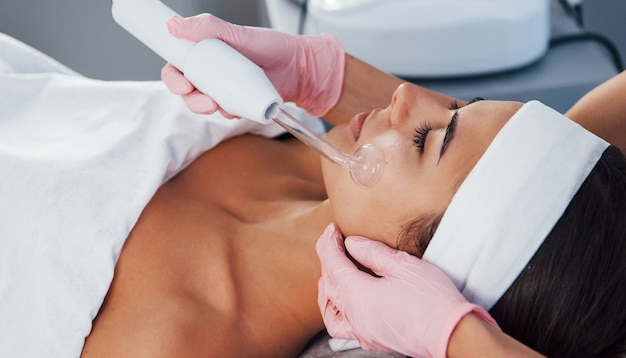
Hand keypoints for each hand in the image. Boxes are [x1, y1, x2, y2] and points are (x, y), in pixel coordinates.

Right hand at [161, 14, 344, 116]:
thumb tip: (175, 25)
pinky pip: (225, 113)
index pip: (177, 66)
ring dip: (209, 109)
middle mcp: (211, 72)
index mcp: (206, 52)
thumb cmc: (272, 46)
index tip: (182, 84)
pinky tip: (240, 107)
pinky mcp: (237, 103)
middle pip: (187, 91)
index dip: (173, 78)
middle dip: (191, 100)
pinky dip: (230, 112)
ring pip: (204, 105)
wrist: (300, 67)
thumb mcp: (239, 33)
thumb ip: (209, 28)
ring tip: (222, 104)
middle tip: (205, 101)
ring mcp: (224, 89)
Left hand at [316, 223, 498, 357]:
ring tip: (333, 269)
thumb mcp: (403, 265)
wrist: (453, 334)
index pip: (334, 265)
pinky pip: (341, 325)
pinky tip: (343, 300)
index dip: (330, 244)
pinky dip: (336, 310)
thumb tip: (352, 243)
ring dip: (327, 286)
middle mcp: (354, 316)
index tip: (332, 229)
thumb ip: (373, 252)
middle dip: (327, 259)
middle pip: (329, 283)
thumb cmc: (432, 299)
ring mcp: (361, 330)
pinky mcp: (372, 338)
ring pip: (330, 308)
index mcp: (358, 295)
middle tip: (332, 240)